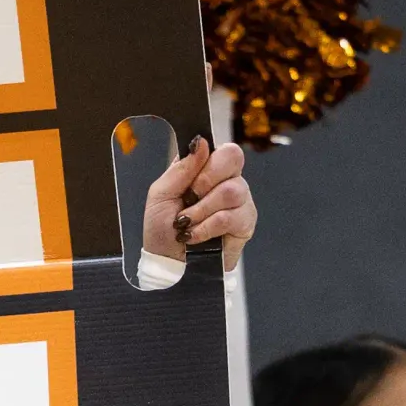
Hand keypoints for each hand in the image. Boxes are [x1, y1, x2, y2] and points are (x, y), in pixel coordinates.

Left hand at [142, 135, 255, 270]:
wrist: (165, 262)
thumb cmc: (161, 228)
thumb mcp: (160, 193)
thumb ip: (181, 168)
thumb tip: (201, 142)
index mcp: (209, 169)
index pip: (225, 148)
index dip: (209, 160)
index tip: (190, 180)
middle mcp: (228, 181)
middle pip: (233, 159)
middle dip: (204, 181)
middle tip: (188, 200)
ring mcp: (240, 203)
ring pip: (232, 191)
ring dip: (202, 210)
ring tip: (186, 222)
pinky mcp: (244, 225)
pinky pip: (232, 218)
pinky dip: (208, 227)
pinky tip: (195, 235)